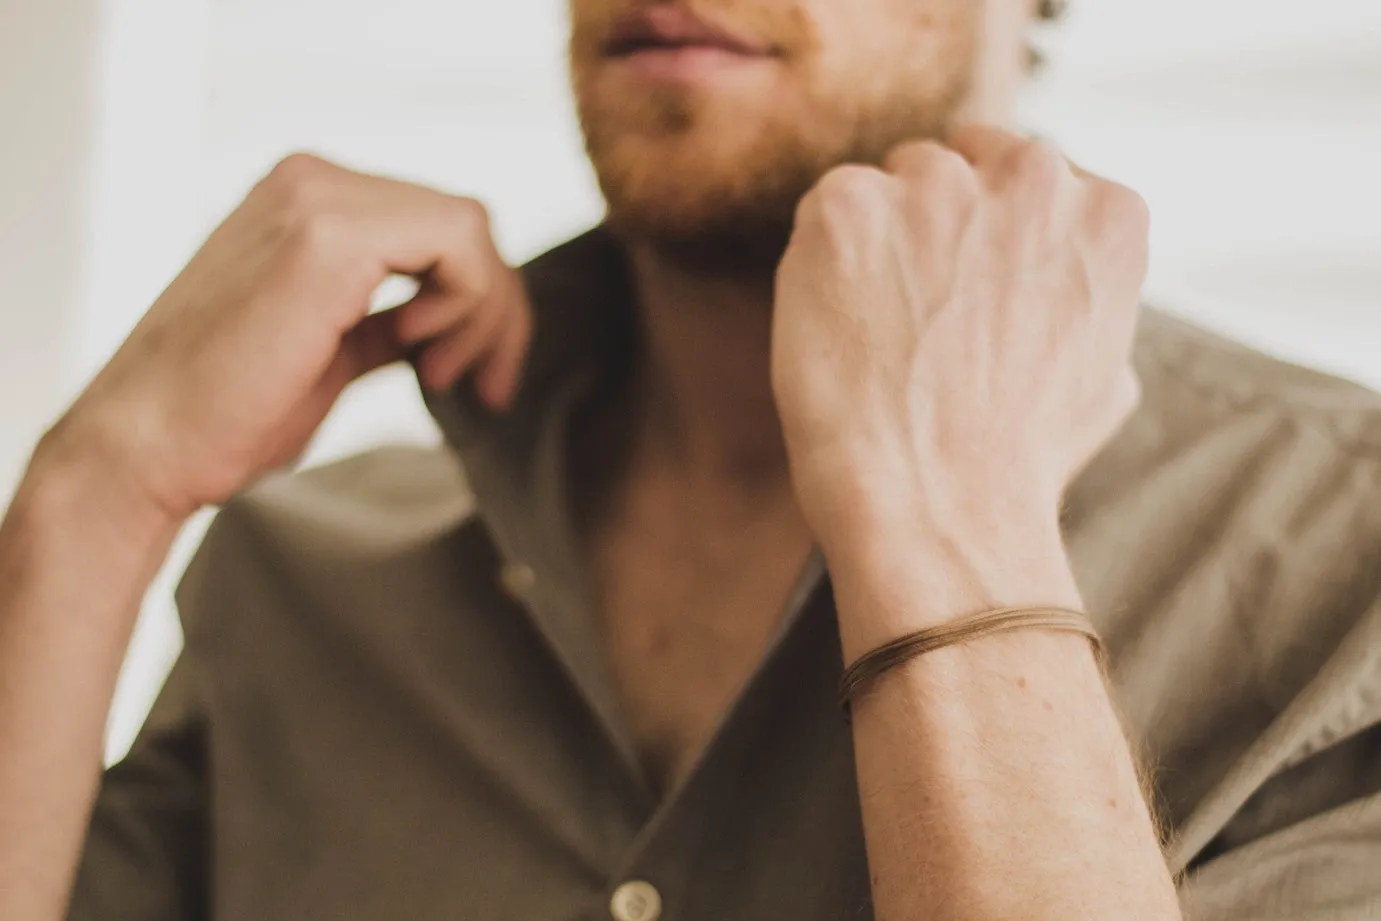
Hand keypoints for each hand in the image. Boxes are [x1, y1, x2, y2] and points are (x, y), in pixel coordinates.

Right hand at [47, 153, 531, 522]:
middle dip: (496, 310)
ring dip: (484, 312)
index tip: (472, 375)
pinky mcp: (327, 235)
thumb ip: (387, 317)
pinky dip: (466, 302)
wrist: (147, 446)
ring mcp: (317, 198)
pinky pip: (457, 240)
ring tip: (444, 374)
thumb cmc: (228, 410)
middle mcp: (312, 182)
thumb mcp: (333, 347)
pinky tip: (423, 353)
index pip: (440, 226)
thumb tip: (449, 318)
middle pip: (463, 224)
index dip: (482, 303)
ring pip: (469, 228)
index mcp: (307, 200)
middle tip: (482, 382)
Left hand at [772, 125, 1146, 564]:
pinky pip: (826, 211)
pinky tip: (840, 327)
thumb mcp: (1105, 378)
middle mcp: (1033, 176)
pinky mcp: (848, 205)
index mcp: (1107, 213)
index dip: (985, 236)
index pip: (1026, 177)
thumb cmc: (1018, 464)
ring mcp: (937, 185)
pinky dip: (820, 262)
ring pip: (889, 185)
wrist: (937, 503)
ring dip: (877, 241)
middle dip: (933, 226)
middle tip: (915, 315)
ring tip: (880, 332)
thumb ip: (1087, 298)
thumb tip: (1062, 280)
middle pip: (957, 166)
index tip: (965, 293)